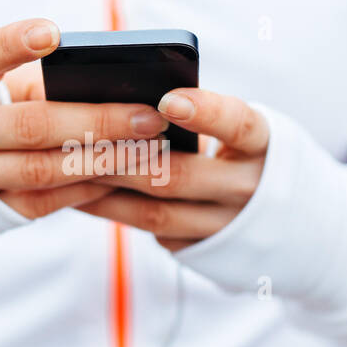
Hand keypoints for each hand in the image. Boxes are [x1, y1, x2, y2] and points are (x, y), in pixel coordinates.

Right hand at [0, 18, 169, 217]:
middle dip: (98, 121)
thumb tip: (117, 87)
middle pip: (31, 125)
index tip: (52, 31)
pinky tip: (121, 176)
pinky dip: (84, 189)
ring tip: (148, 148)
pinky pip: (42, 202)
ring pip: (41, 170)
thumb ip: (37, 84)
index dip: (12, 45)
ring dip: (102, 160)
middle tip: (151, 115)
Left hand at [76, 87, 269, 250]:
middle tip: (81, 136)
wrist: (280, 217)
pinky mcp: (201, 249)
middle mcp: (248, 188)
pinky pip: (151, 231)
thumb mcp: (236, 128)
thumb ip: (198, 114)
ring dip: (107, 191)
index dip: (205, 112)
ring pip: (156, 212)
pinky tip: (80, 196)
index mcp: (262, 144)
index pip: (238, 124)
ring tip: (67, 168)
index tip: (167, 100)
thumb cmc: (240, 150)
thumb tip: (127, 96)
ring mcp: (225, 226)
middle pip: (179, 175)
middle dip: (125, 156)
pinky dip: (114, 212)